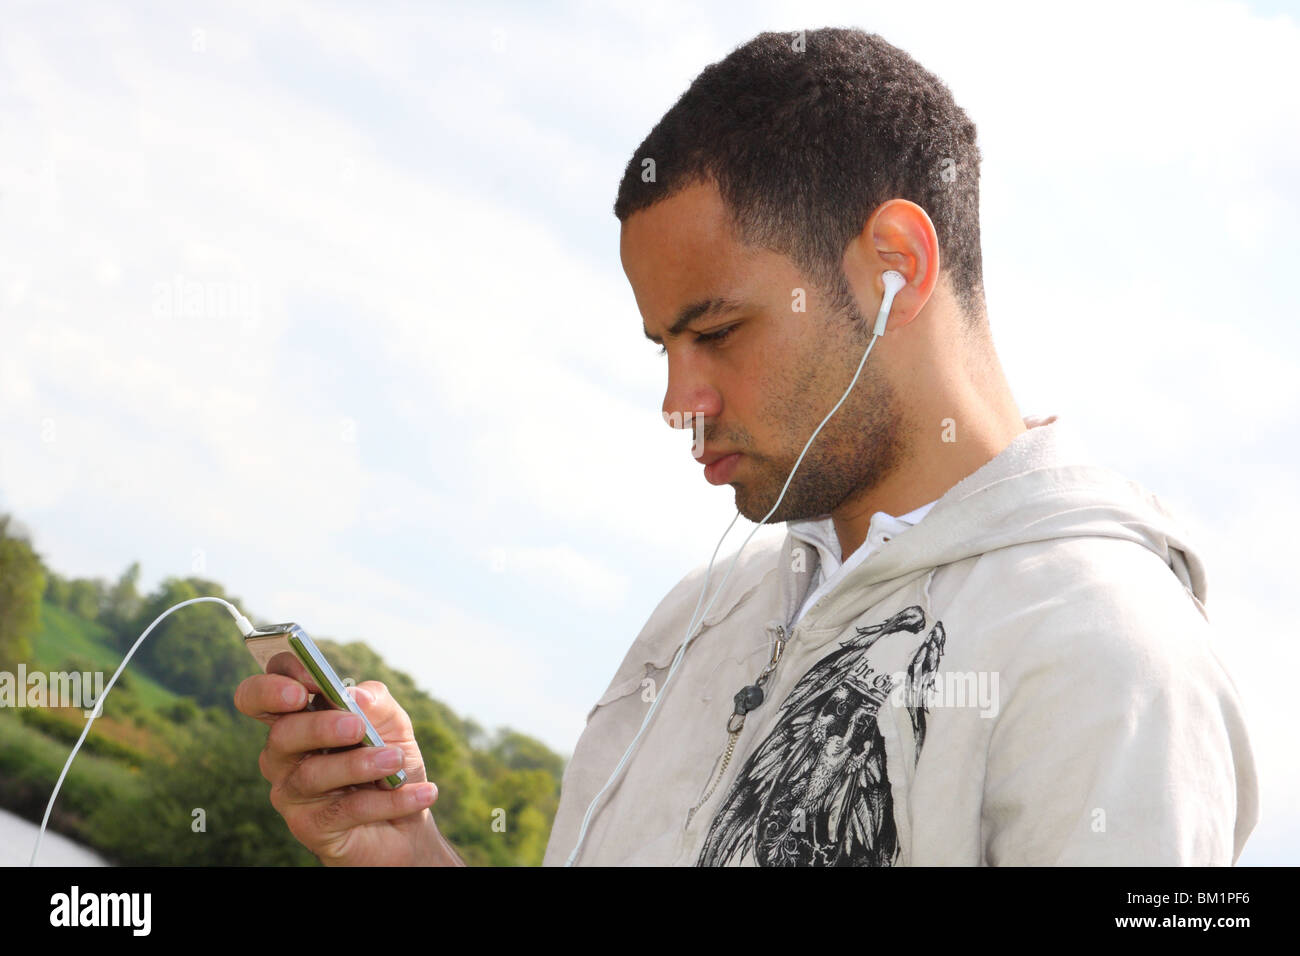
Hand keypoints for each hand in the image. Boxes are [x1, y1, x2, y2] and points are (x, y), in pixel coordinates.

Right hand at [234, 674, 464, 864]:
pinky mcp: (309, 826)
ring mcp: (292, 792)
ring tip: (396, 760)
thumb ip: (376, 702)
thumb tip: (355, 694)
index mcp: (296, 719)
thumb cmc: (390, 763)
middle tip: (356, 726)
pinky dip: (390, 800)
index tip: (313, 679)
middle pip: (281, 734)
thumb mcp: (393, 724)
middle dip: (319, 726)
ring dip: (361, 765)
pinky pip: (346, 809)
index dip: (275, 684)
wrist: (406, 825)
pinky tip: (423, 793)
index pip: (260, 695)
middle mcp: (283, 755)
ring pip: (312, 774)